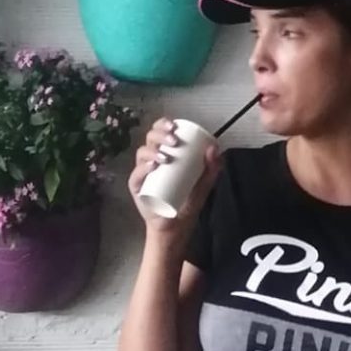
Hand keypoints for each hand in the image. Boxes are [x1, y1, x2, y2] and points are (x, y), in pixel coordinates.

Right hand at [128, 119, 219, 234]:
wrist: (176, 226)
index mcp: (165, 153)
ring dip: (153, 151)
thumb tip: (214, 147)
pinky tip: (152, 167)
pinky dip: (143, 168)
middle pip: (150, 139)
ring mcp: (142, 173)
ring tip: (166, 158)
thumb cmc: (187, 202)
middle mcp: (151, 160)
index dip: (164, 124)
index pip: (160, 132)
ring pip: (142, 153)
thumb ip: (212, 168)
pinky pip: (136, 175)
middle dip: (160, 135)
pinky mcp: (136, 187)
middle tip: (173, 141)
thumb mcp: (204, 184)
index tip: (174, 126)